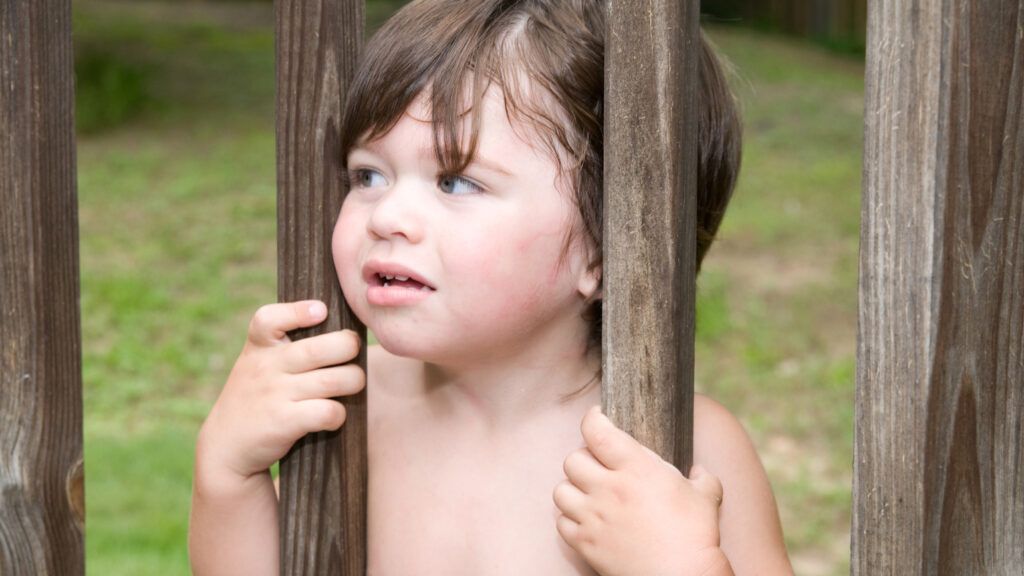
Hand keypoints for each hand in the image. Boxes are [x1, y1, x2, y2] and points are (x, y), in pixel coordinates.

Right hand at [197, 300, 364, 484]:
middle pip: (319, 349)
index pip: (268, 319)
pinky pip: (327, 411)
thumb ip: (284, 343)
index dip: (298, 311)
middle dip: (349, 347)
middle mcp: (266, 367)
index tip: (320, 311)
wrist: (226, 447)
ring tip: (352, 384)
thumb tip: (338, 324)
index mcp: (258, 347)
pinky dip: (339, 414)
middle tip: (354, 353)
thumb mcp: (257, 362)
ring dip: (353, 381)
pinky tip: (334, 415)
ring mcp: (275, 394)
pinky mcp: (284, 421)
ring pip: (333, 380)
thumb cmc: (256, 397)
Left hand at [553, 406, 729, 575]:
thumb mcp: (706, 497)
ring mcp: (593, 517)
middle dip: (584, 458)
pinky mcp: (586, 543)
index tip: (597, 418)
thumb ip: (702, 478)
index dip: (592, 419)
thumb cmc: (695, 535)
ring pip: (561, 490)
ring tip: (588, 493)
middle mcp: (608, 488)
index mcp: (635, 468)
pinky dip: (570, 520)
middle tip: (597, 465)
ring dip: (572, 489)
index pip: (596, 431)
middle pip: (572, 460)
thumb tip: (700, 473)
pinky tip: (587, 520)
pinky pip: (562, 523)